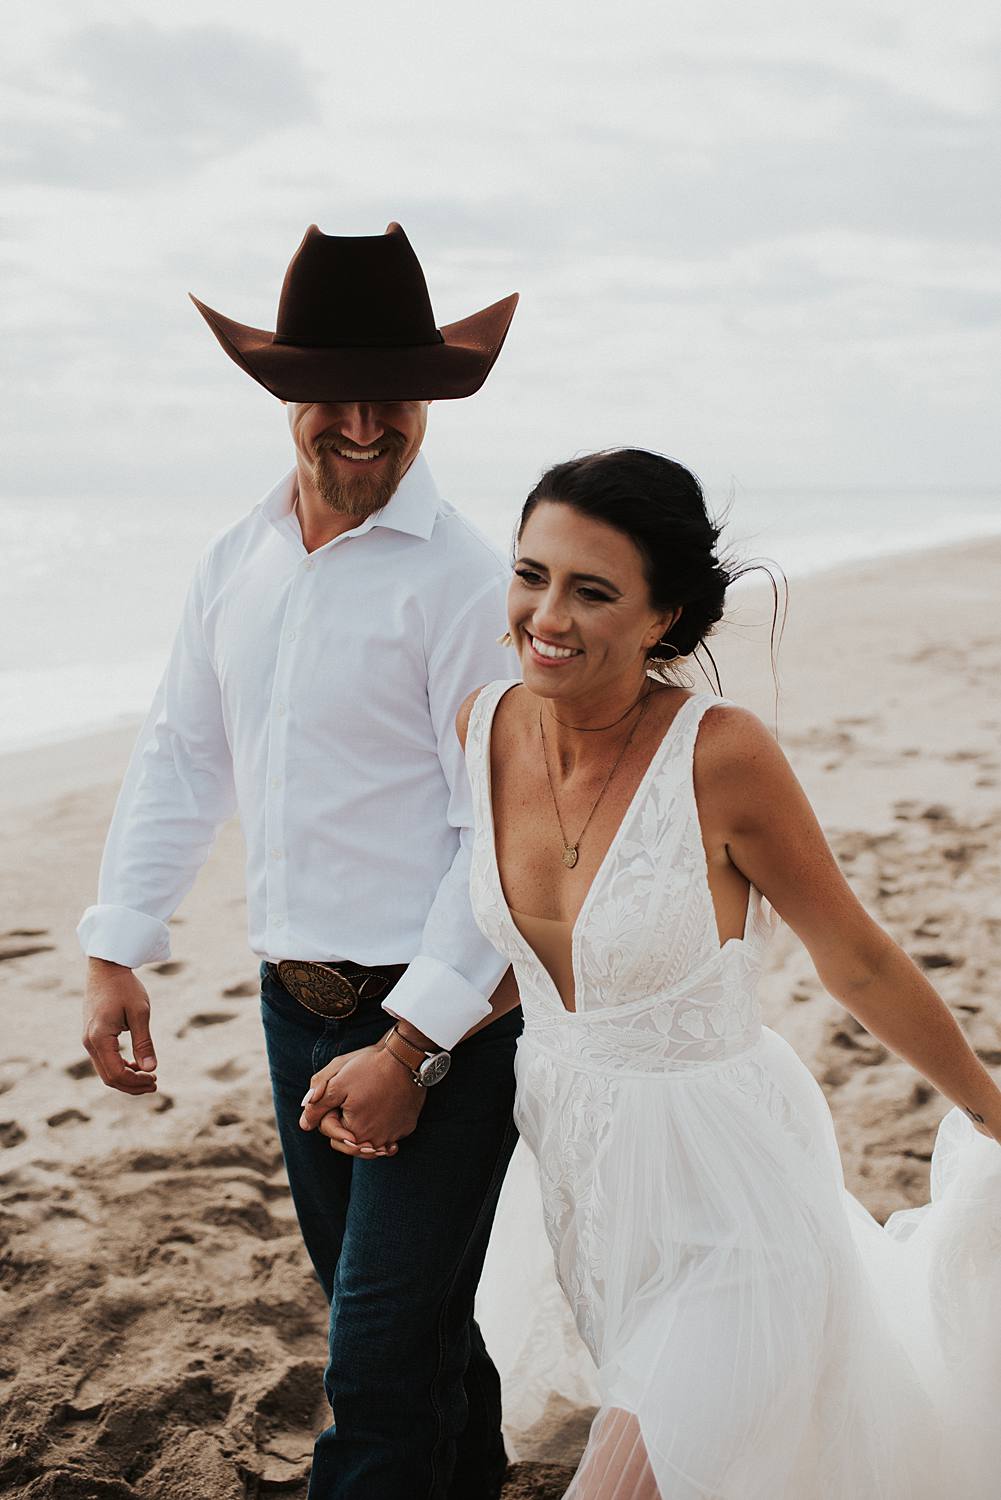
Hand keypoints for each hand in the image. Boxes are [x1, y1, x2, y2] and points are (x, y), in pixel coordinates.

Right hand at [83, 958, 157, 1094]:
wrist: (106, 968)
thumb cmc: (125, 987)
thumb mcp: (140, 1013)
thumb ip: (144, 1042)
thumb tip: (150, 1068)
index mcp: (100, 1038)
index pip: (116, 1074)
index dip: (136, 1082)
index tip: (155, 1079)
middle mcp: (89, 1042)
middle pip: (109, 1077)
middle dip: (132, 1085)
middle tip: (154, 1083)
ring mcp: (88, 1039)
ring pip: (105, 1071)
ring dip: (126, 1077)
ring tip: (149, 1075)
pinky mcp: (91, 1035)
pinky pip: (103, 1060)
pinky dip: (119, 1067)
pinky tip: (135, 1064)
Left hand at [299, 1041, 425, 1154]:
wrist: (406, 1057)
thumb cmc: (370, 1067)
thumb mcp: (336, 1081)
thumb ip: (317, 1105)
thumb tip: (304, 1125)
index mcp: (354, 1131)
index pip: (329, 1130)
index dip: (328, 1110)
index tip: (338, 1092)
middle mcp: (375, 1141)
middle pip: (348, 1141)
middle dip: (344, 1124)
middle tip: (351, 1099)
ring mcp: (394, 1136)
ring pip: (369, 1141)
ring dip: (364, 1130)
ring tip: (364, 1109)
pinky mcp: (407, 1127)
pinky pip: (390, 1134)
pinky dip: (384, 1127)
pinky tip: (383, 1112)